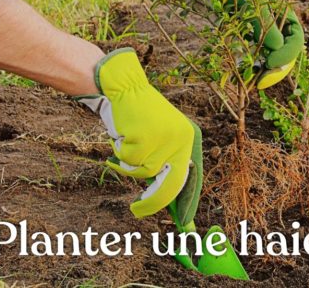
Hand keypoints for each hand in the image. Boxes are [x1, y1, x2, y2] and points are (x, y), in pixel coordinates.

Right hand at [76, 48, 201, 221]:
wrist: (123, 87)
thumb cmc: (138, 115)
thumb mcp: (160, 136)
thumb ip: (165, 161)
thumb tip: (165, 196)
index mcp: (188, 138)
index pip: (189, 177)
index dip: (184, 201)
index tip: (182, 222)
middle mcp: (181, 138)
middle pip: (170, 183)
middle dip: (153, 202)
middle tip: (136, 210)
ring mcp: (164, 138)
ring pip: (144, 172)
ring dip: (129, 163)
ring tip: (127, 143)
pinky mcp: (145, 136)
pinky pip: (129, 160)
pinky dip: (119, 152)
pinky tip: (122, 134)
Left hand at [174, 0, 304, 88]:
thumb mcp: (255, 5)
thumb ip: (266, 25)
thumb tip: (277, 48)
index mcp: (288, 18)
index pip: (295, 41)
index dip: (286, 54)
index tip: (270, 63)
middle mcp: (282, 30)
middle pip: (287, 54)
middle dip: (276, 69)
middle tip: (262, 81)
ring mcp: (269, 38)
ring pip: (273, 60)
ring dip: (265, 72)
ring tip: (252, 82)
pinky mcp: (256, 44)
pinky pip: (259, 60)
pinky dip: (253, 68)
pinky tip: (242, 76)